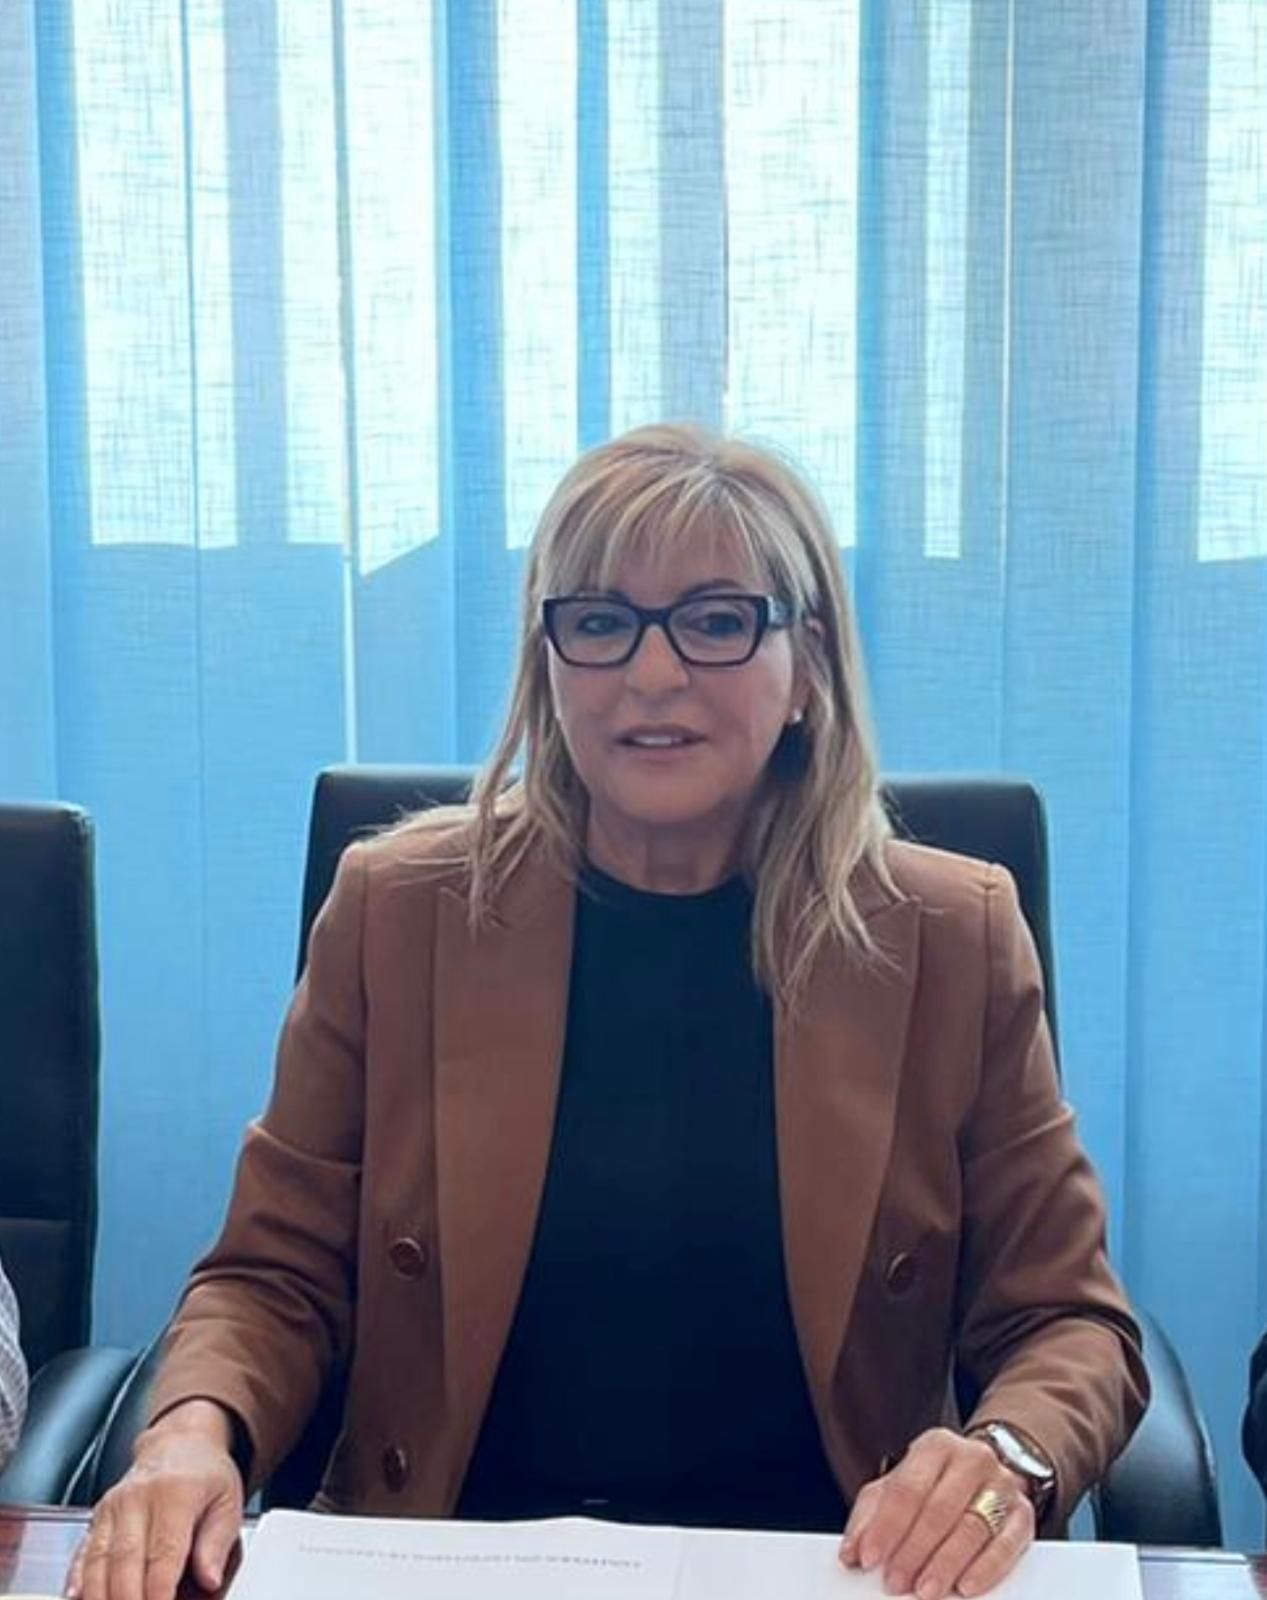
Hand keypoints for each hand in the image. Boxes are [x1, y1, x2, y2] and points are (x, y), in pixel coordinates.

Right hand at [66, 1400, 244, 1599]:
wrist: (181, 1442)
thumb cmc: (207, 1475)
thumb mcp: (228, 1502)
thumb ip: (217, 1543)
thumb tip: (209, 1579)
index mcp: (176, 1493)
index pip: (164, 1553)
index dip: (160, 1593)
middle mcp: (138, 1498)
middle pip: (125, 1561)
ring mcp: (113, 1507)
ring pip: (98, 1561)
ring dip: (101, 1596)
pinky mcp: (97, 1516)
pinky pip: (83, 1553)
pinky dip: (78, 1580)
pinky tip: (78, 1598)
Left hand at [838, 1427, 1034, 1599]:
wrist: (988, 1472)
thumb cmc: (935, 1485)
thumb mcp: (897, 1487)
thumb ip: (871, 1516)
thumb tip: (851, 1552)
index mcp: (935, 1446)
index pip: (906, 1489)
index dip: (886, 1527)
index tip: (869, 1559)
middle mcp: (971, 1459)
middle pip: (938, 1510)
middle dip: (913, 1551)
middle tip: (895, 1583)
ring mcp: (1002, 1485)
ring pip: (972, 1528)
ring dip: (945, 1565)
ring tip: (924, 1591)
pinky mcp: (1024, 1515)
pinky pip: (1006, 1545)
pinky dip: (986, 1569)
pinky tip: (966, 1587)